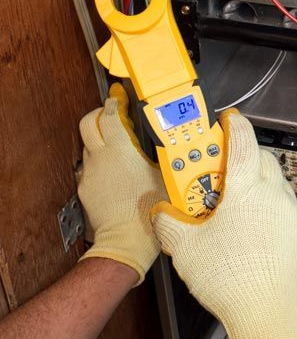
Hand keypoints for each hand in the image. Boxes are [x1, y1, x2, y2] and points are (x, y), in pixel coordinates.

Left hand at [78, 83, 164, 282]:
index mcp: (119, 149)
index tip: (119, 98)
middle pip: (87, 122)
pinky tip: (113, 172)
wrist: (126, 240)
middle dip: (98, 115)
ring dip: (99, 140)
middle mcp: (99, 158)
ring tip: (116, 146)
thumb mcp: (165, 175)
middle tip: (111, 114)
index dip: (114, 102)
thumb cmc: (148, 210)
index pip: (109, 114)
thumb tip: (169, 142)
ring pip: (87, 146)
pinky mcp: (86, 190)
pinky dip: (98, 164)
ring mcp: (90, 174)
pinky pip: (89, 168)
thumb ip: (162, 154)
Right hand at [151, 111, 296, 338]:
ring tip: (237, 201)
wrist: (267, 315)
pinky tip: (255, 228)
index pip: (244, 141)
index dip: (234, 125)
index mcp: (246, 190)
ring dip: (259, 182)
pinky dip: (271, 208)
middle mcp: (275, 196)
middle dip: (246, 155)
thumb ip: (169, 223)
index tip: (228, 120)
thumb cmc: (229, 280)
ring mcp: (292, 215)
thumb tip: (159, 212)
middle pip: (263, 159)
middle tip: (223, 168)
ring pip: (278, 184)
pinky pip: (286, 209)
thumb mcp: (186, 249)